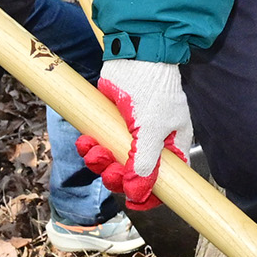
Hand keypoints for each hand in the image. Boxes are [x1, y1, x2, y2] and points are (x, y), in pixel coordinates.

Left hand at [76, 59, 191, 208]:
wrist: (134, 54)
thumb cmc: (153, 89)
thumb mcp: (152, 130)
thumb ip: (146, 163)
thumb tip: (139, 193)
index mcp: (171, 145)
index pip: (165, 181)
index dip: (150, 194)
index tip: (135, 202)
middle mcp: (151, 142)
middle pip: (133, 175)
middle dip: (117, 175)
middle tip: (109, 170)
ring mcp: (130, 133)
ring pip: (112, 161)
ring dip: (99, 160)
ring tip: (93, 150)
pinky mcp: (111, 123)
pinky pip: (98, 144)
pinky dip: (89, 146)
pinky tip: (85, 141)